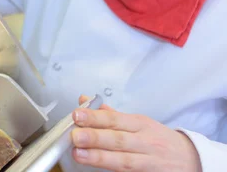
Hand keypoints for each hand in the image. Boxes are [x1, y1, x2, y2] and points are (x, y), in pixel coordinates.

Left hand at [70, 95, 202, 171]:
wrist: (191, 160)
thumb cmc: (158, 139)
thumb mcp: (138, 122)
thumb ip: (110, 114)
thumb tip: (84, 101)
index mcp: (141, 125)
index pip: (115, 119)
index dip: (95, 117)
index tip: (77, 115)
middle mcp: (145, 142)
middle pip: (118, 139)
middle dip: (95, 137)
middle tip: (75, 135)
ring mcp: (148, 162)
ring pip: (123, 160)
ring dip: (99, 157)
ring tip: (79, 154)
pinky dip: (115, 171)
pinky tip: (98, 169)